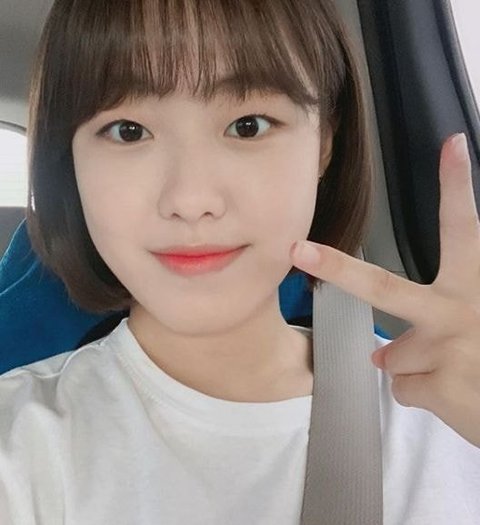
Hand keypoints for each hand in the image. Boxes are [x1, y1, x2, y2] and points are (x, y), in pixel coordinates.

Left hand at [290, 133, 479, 448]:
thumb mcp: (477, 324)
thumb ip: (437, 324)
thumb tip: (376, 352)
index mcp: (473, 287)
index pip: (464, 229)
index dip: (456, 186)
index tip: (449, 145)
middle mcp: (458, 310)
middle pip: (382, 287)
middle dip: (337, 267)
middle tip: (298, 249)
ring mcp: (446, 349)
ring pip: (390, 357)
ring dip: (413, 369)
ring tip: (457, 378)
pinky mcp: (438, 387)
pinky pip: (403, 388)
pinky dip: (421, 395)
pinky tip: (454, 398)